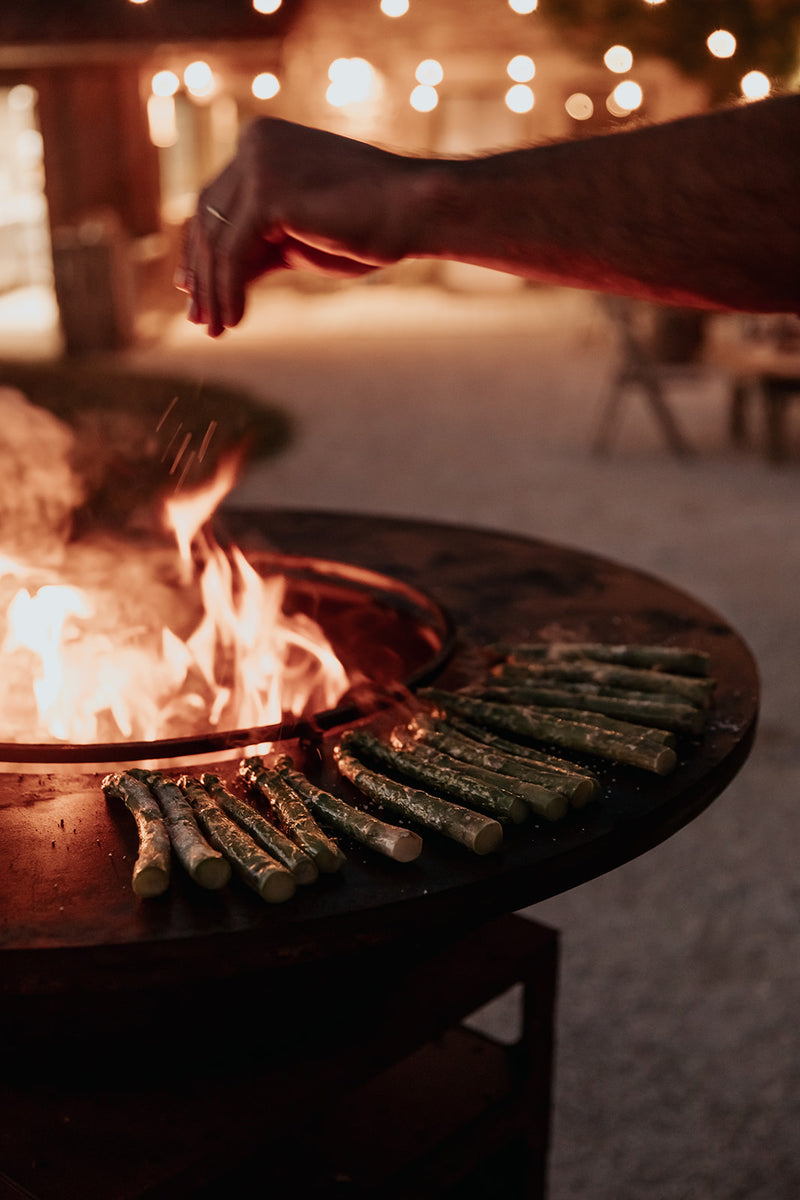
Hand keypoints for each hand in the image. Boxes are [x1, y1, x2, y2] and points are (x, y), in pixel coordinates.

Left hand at [176, 118, 417, 336]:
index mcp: (263, 143)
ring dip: (212, 291)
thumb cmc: (369, 224)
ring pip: (216, 239)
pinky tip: (233, 320)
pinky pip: (233, 253)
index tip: (195, 293)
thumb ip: (257, 248)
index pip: (216, 202)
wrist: (413, 210)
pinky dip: (228, 290)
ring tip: (216, 330)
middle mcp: (254, 143)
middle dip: (202, 274)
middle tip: (199, 319)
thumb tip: (211, 281)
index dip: (201, 252)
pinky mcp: (267, 192)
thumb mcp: (298, 239)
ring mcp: (258, 163)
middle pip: (207, 218)